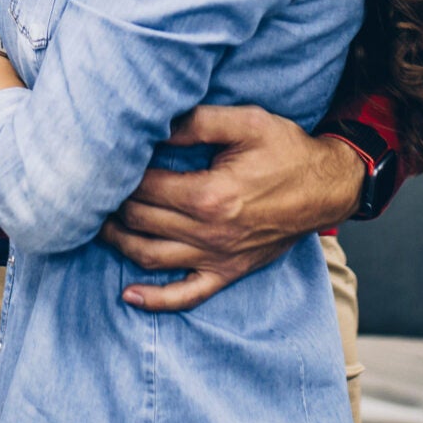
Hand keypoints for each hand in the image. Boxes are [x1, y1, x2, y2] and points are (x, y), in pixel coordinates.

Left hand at [100, 106, 367, 310]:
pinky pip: (187, 295)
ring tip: (100, 227)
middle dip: (113, 206)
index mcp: (210, 195)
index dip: (120, 175)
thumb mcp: (246, 122)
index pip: (145, 188)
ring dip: (119, 244)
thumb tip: (155, 126)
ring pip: (152, 258)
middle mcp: (210, 232)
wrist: (327, 187)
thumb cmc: (286, 151)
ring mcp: (218, 258)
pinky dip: (155, 300)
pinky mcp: (228, 272)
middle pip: (142, 221)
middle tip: (96, 190)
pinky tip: (129, 296)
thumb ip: (197, 122)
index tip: (108, 161)